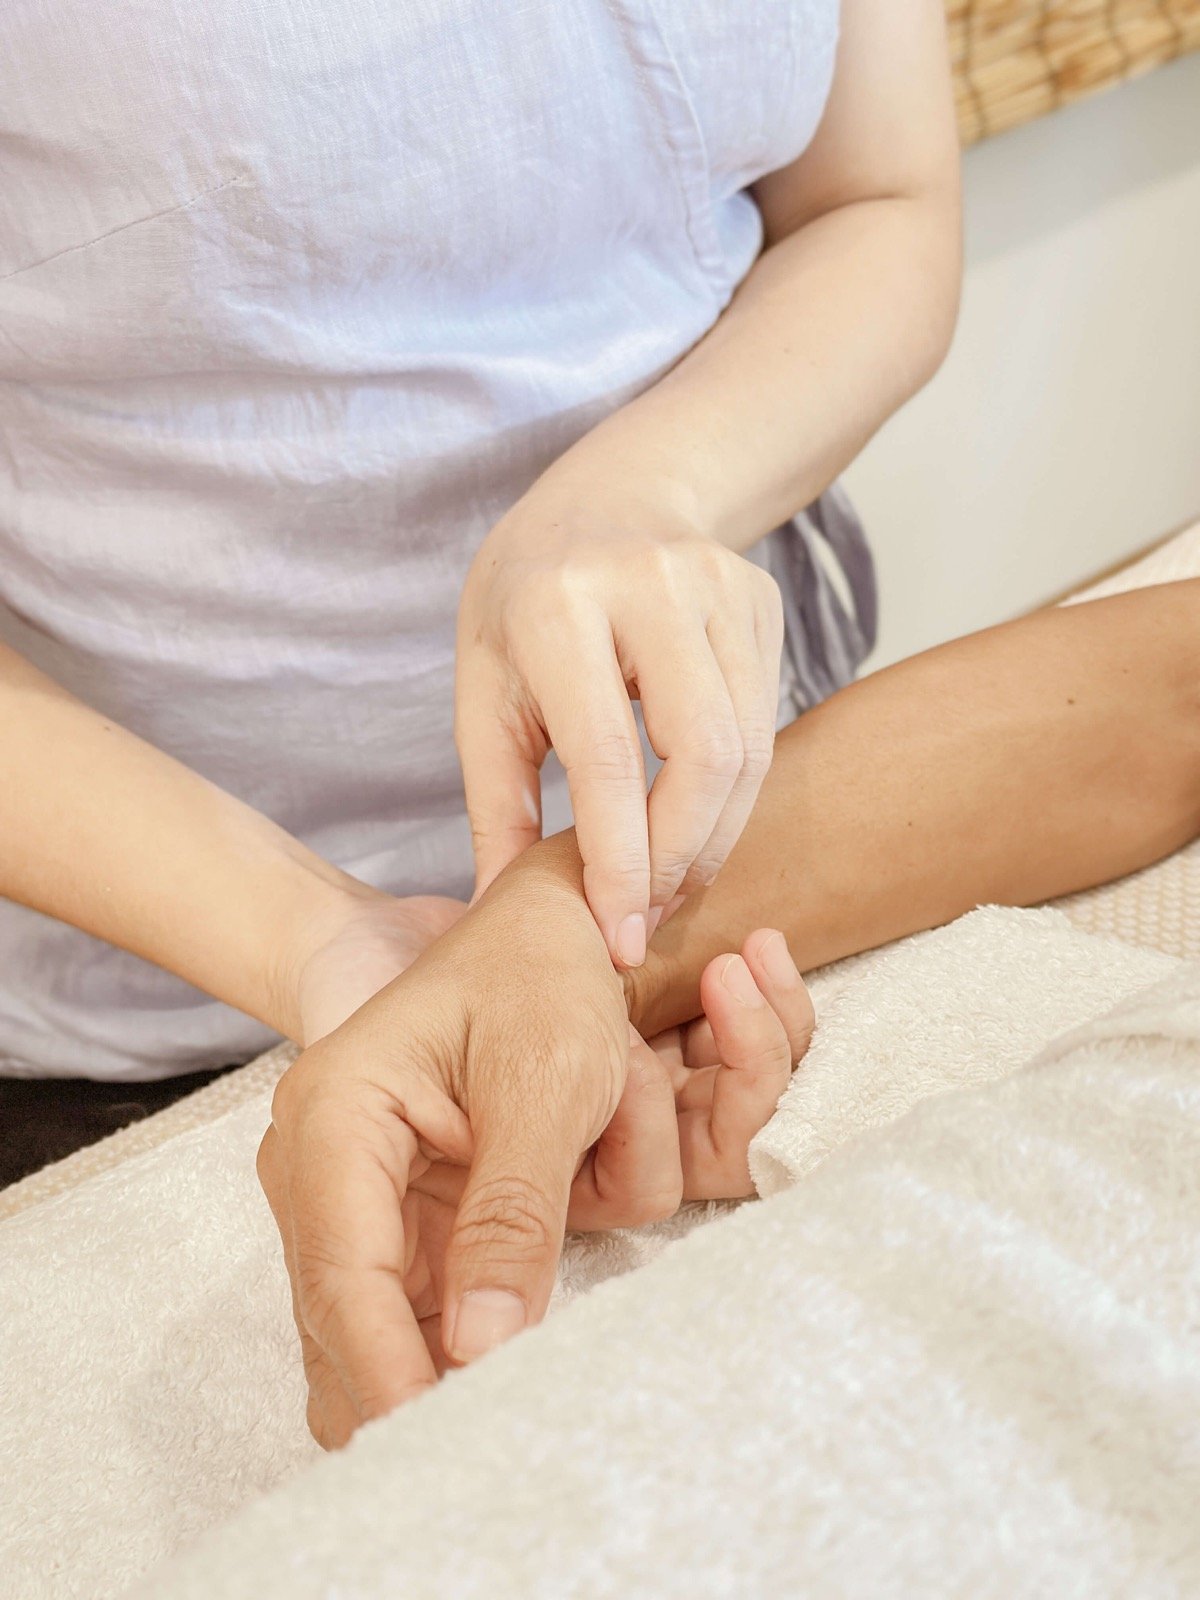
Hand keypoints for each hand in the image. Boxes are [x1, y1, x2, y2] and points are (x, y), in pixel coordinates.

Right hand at [257, 838, 810, 1447]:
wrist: (549, 917)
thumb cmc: (541, 968)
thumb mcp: (545, 1076)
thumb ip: (513, 1210)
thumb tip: (480, 1349)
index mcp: (335, 1123)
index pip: (342, 1281)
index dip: (391, 1373)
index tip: (447, 1440)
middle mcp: (338, 1173)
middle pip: (359, 1328)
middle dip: (450, 1350)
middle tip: (513, 1403)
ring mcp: (382, 1200)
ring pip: (435, 1313)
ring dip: (538, 1247)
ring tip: (606, 1114)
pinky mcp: (433, 1214)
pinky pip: (480, 1280)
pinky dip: (547, 1242)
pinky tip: (601, 1136)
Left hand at [456, 473, 784, 968]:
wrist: (608, 494)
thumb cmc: (525, 600)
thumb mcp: (483, 687)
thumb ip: (496, 800)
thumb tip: (499, 911)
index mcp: (558, 605)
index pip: (607, 757)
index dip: (619, 860)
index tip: (620, 935)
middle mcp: (651, 584)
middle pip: (704, 756)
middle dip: (681, 858)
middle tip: (650, 916)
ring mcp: (721, 586)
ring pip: (749, 750)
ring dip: (715, 839)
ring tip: (671, 884)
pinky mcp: (764, 603)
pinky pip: (766, 726)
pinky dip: (734, 797)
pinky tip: (694, 827)